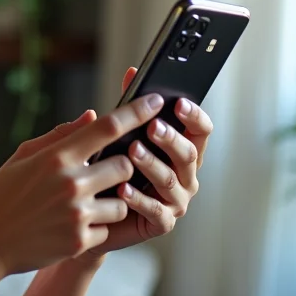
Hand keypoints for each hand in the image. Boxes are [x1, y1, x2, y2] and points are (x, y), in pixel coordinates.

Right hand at [0, 94, 164, 278]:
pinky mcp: (81, 241)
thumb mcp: (23, 157)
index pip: (107, 127)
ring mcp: (78, 214)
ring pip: (122, 200)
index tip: (156, 99)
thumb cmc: (2, 195)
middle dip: (121, 167)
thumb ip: (60, 135)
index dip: (137, 111)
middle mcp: (71, 183)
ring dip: (113, 200)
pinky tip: (71, 226)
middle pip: (125, 164)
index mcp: (57, 157)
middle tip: (103, 173)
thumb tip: (93, 116)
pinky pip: (107, 227)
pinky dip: (96, 226)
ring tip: (83, 204)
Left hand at [84, 67, 213, 256]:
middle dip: (170, 138)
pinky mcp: (162, 223)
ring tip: (132, 152)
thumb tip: (131, 72)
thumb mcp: (119, 134)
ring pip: (171, 180)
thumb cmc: (111, 167)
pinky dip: (140, 199)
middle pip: (188, 154)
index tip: (178, 103)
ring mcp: (177, 201)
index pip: (200, 130)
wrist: (95, 211)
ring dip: (152, 164)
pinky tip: (123, 189)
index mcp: (181, 150)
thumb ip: (130, 107)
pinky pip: (156, 211)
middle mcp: (186, 175)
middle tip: (152, 126)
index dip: (194, 116)